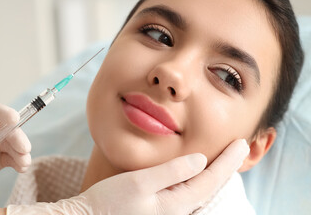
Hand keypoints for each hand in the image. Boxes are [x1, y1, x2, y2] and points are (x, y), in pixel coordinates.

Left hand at [0, 101, 30, 189]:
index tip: (14, 118)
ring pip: (9, 144)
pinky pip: (8, 158)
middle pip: (2, 127)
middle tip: (24, 148)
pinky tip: (21, 167)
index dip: (1, 113)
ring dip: (19, 152)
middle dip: (15, 137)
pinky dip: (17, 162)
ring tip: (24, 162)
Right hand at [7, 139, 248, 214]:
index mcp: (175, 204)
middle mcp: (177, 211)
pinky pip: (189, 191)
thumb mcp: (139, 183)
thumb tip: (200, 160)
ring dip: (215, 172)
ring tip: (226, 156)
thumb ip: (171, 172)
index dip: (228, 161)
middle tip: (239, 147)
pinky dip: (199, 178)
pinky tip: (198, 170)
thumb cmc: (109, 202)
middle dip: (227, 166)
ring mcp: (169, 211)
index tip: (241, 142)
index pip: (211, 179)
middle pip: (210, 186)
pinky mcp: (160, 208)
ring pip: (201, 189)